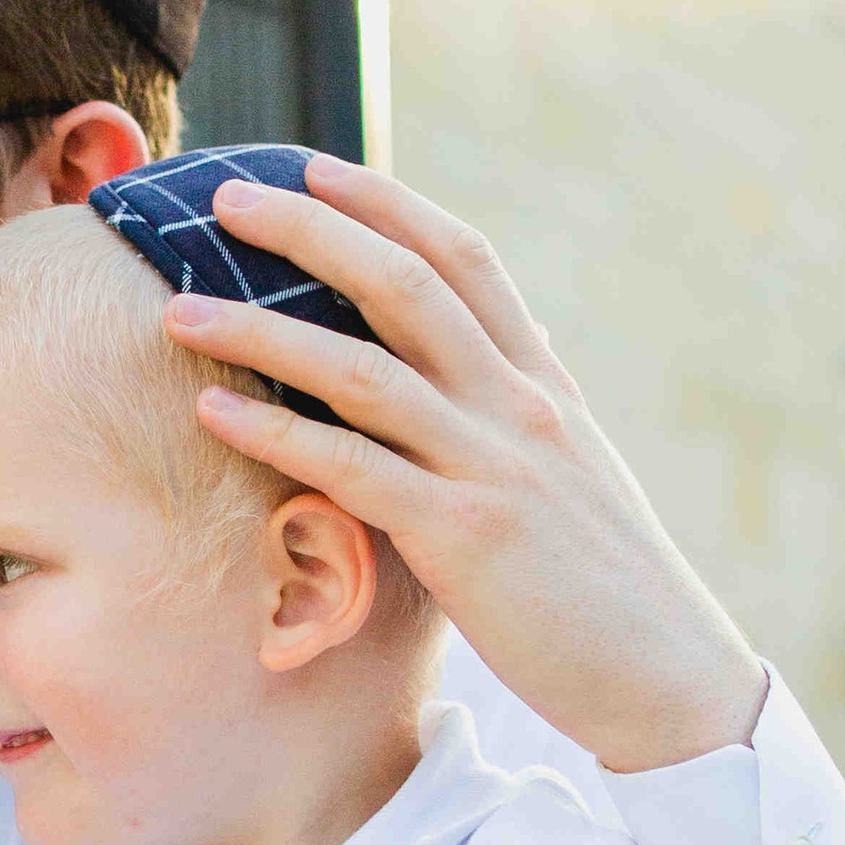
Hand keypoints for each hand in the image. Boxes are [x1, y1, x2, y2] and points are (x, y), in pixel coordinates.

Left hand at [165, 159, 766, 774]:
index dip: (386, 205)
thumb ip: (510, 418)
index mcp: (543, 384)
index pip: (463, 260)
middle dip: (312, 231)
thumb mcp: (564, 477)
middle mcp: (520, 406)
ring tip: (178, 308)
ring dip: (260, 331)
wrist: (667, 674)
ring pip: (362, 369)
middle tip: (227, 200)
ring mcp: (493, 467)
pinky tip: (210, 411)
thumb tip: (466, 368)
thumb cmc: (600, 588)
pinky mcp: (465, 537)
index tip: (312, 169)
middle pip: (406, 284)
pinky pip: (352, 468)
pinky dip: (273, 434)